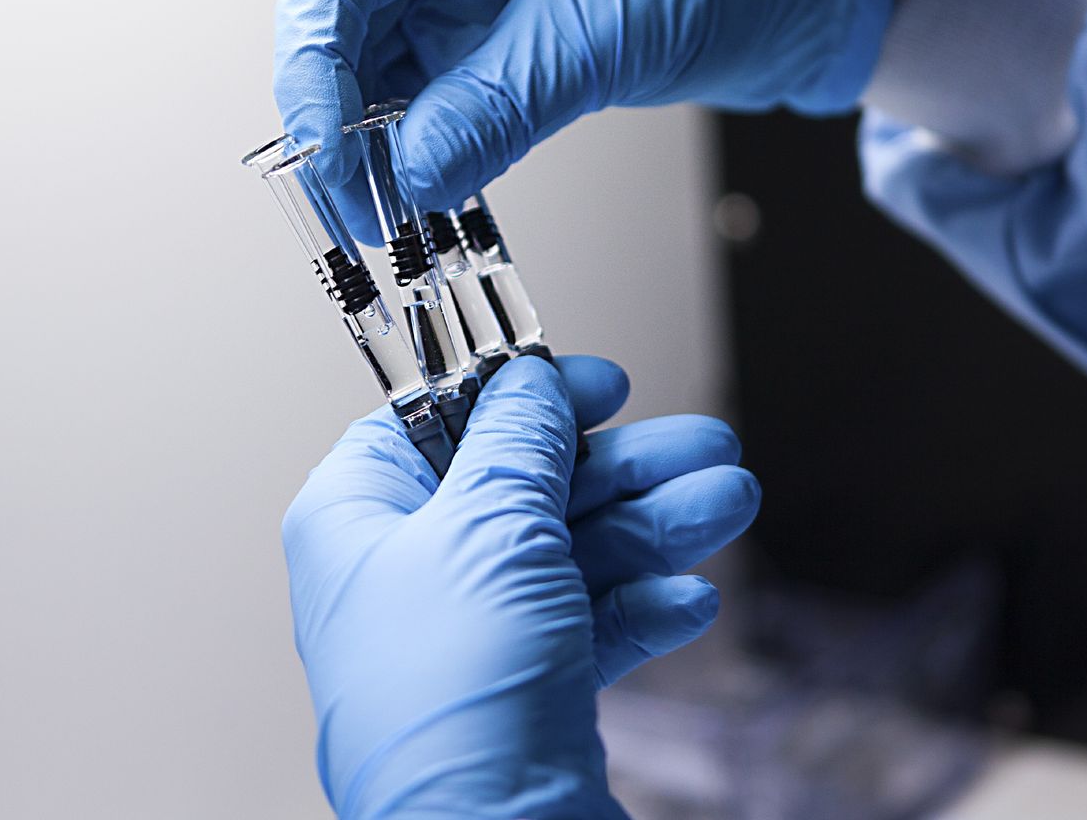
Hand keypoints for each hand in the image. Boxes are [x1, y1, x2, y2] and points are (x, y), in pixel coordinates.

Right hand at [273, 0, 892, 234]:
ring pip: (375, 69)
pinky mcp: (493, 38)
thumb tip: (408, 177)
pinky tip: (423, 197)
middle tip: (349, 206)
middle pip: (340, 20)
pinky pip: (427, 99)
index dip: (312, 66)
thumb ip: (493, 106)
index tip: (325, 155)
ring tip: (384, 219)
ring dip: (373, 145)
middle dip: (335, 116)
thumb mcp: (599, 35)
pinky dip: (419, 151)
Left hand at [283, 355, 759, 817]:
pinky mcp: (524, 694)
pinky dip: (641, 608)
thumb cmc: (450, 702)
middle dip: (622, 468)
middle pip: (523, 488)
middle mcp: (406, 578)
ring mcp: (468, 640)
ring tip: (729, 500)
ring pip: (571, 556)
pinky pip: (588, 627)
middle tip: (702, 444)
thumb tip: (529, 384)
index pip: (431, 424)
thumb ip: (519, 442)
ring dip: (654, 527)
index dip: (516, 397)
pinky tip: (689, 597)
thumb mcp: (488, 530)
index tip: (595, 385)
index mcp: (356, 522)